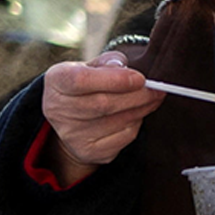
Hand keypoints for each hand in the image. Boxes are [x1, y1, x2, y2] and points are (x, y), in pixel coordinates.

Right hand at [42, 53, 162, 180]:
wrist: (70, 120)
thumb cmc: (85, 86)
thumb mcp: (89, 67)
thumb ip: (107, 63)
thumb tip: (123, 67)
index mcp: (57, 81)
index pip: (82, 80)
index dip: (114, 80)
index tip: (140, 78)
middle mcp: (59, 109)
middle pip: (105, 104)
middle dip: (138, 96)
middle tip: (158, 90)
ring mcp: (72, 133)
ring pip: (119, 121)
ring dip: (142, 109)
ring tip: (153, 99)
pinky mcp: (88, 151)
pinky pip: (124, 137)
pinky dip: (136, 124)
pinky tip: (137, 114)